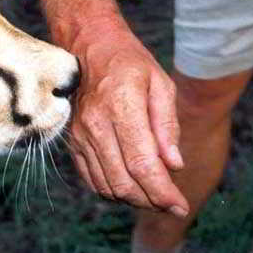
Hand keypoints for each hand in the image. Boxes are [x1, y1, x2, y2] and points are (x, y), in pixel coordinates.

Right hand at [67, 22, 189, 216]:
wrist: (89, 47)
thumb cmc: (129, 62)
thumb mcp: (160, 83)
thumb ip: (167, 125)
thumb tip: (174, 165)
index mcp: (121, 106)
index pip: (142, 163)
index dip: (163, 191)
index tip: (180, 205)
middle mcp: (96, 124)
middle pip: (123, 181)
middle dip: (151, 201)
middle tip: (171, 203)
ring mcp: (80, 134)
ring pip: (106, 185)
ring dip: (132, 199)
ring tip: (153, 196)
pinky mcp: (72, 141)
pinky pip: (91, 178)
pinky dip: (111, 190)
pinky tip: (130, 187)